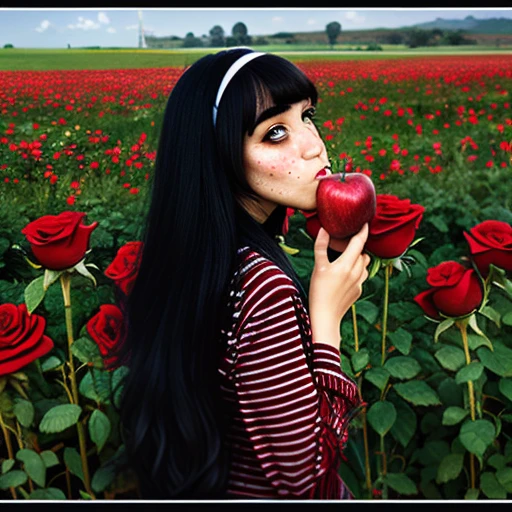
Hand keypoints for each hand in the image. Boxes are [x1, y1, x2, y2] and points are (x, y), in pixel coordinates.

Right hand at [308, 224, 370, 345]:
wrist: (325, 316)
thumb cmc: (319, 291)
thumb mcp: (318, 267)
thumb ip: (320, 246)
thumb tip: (323, 230)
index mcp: (347, 264)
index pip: (359, 242)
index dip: (363, 231)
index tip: (364, 223)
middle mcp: (357, 272)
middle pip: (362, 253)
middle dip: (357, 247)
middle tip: (346, 244)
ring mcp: (359, 283)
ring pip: (364, 265)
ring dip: (358, 259)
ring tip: (346, 260)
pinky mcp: (359, 291)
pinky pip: (361, 276)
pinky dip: (356, 272)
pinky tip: (344, 276)